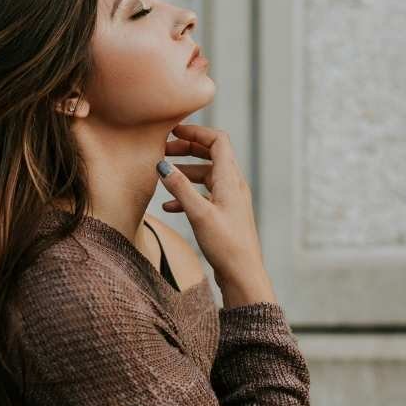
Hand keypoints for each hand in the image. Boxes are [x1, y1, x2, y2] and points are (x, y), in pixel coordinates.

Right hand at [157, 123, 274, 303]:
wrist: (243, 275)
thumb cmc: (226, 245)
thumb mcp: (199, 214)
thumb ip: (180, 188)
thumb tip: (162, 164)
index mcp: (231, 179)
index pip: (218, 141)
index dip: (196, 132)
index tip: (173, 131)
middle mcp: (233, 186)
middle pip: (212, 155)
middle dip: (187, 149)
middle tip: (163, 150)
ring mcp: (230, 200)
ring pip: (207, 175)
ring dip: (185, 172)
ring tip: (163, 175)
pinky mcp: (225, 215)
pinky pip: (205, 196)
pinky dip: (187, 194)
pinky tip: (169, 206)